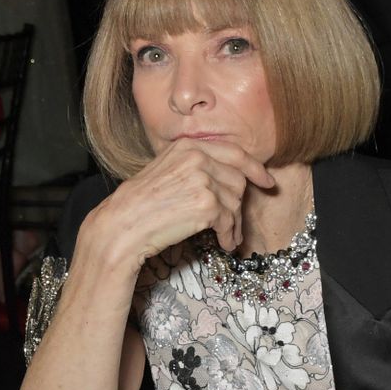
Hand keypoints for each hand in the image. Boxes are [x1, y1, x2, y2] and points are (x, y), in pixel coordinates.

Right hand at [81, 140, 276, 266]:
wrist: (124, 224)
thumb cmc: (141, 203)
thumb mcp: (166, 169)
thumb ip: (195, 165)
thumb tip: (228, 176)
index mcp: (189, 146)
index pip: (234, 153)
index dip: (254, 168)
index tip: (266, 181)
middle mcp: (198, 158)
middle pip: (237, 180)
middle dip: (238, 203)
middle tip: (234, 222)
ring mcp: (204, 180)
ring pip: (236, 202)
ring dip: (234, 223)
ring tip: (226, 236)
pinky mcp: (207, 205)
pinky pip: (229, 222)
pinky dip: (229, 235)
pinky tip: (224, 243)